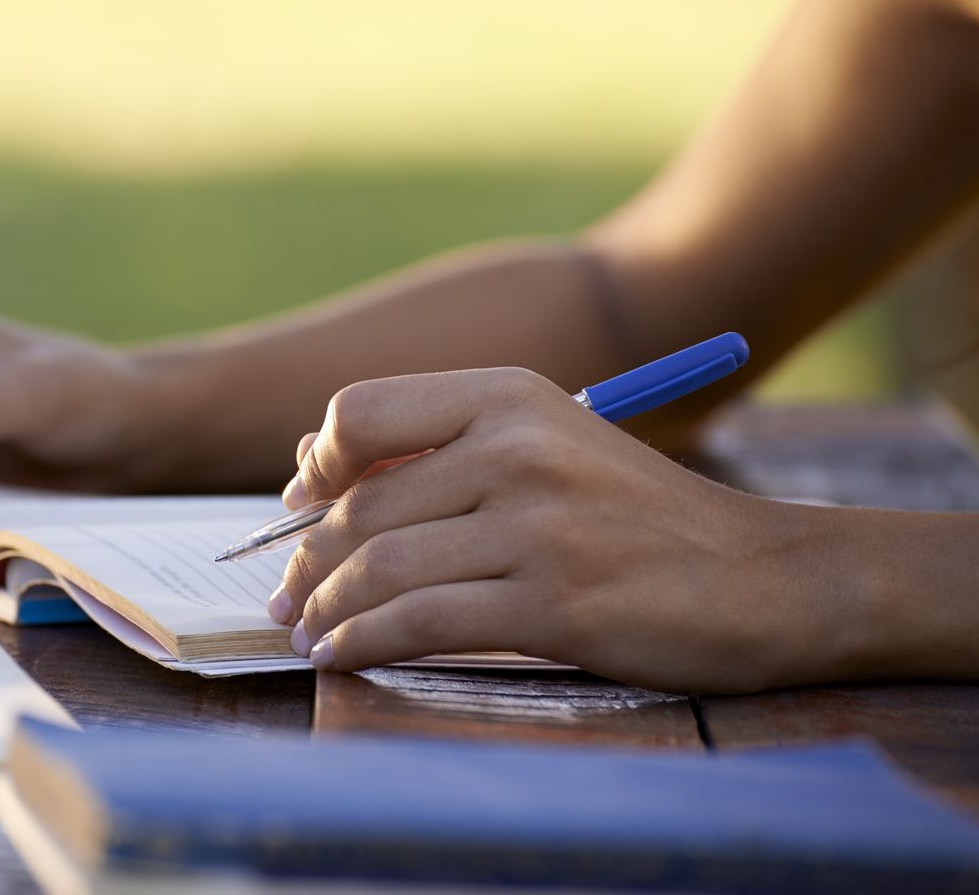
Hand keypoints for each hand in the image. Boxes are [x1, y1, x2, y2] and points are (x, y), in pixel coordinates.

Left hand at [267, 368, 838, 694]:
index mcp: (508, 396)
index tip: (300, 507)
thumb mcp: (549, 444)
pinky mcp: (554, 601)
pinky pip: (420, 624)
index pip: (362, 412)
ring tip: (306, 631)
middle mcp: (518, 447)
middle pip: (362, 506)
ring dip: (326, 609)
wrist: (764, 576)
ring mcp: (537, 525)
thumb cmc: (638, 515)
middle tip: (288, 594)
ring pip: (382, 567)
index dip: (317, 465)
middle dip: (308, 560)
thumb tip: (311, 471)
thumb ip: (442, 448)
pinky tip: (341, 657)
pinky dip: (364, 644)